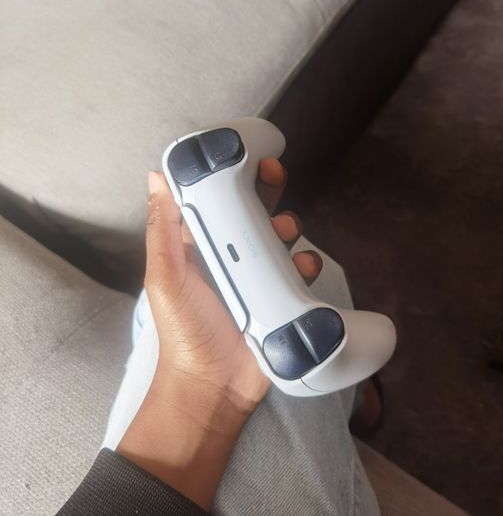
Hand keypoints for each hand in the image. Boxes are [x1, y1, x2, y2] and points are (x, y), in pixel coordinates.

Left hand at [118, 158, 323, 509]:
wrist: (212, 387)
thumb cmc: (183, 329)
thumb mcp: (166, 278)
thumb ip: (163, 230)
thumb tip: (156, 175)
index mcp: (201, 247)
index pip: (218, 201)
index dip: (232, 176)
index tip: (245, 155)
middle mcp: (232, 256)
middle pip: (254, 212)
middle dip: (267, 190)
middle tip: (276, 174)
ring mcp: (259, 277)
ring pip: (281, 238)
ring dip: (288, 226)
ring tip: (287, 233)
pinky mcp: (282, 298)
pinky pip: (300, 272)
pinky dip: (306, 264)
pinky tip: (304, 268)